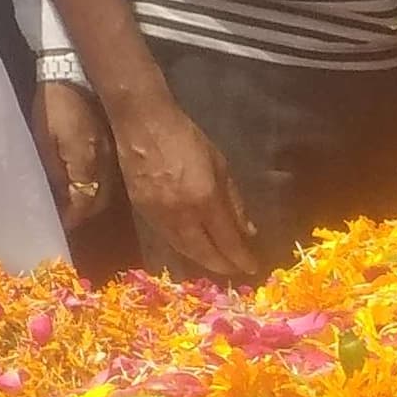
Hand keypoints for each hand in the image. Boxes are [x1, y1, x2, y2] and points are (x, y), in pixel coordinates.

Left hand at [33, 80, 113, 225]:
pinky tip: (82, 182)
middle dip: (81, 214)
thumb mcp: (44, 139)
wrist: (74, 71)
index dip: (70, 218)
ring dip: (90, 200)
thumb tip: (57, 201)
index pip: (83, 204)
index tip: (56, 224)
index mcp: (88, 162)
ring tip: (71, 203)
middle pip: (97, 202)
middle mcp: (106, 163)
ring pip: (106, 190)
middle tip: (63, 217)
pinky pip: (108, 174)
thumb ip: (53, 172)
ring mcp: (113, 153)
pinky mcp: (113, 144)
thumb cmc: (53, 104)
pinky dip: (96, 184)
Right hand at [107, 88, 261, 281]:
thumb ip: (234, 200)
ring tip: (216, 264)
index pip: (227, 240)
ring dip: (202, 260)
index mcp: (205, 199)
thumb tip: (248, 231)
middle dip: (222, 265)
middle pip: (204, 252)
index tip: (253, 267)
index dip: (241, 257)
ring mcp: (159, 215)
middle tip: (235, 271)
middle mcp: (182, 214)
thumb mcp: (220, 164)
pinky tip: (192, 248)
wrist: (142, 124)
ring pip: (183, 249)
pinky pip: (167, 238)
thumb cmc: (186, 137)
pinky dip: (183, 248)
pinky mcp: (143, 212)